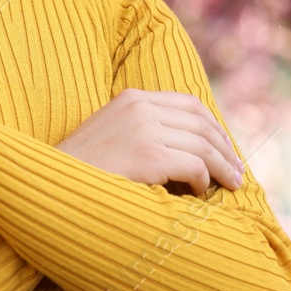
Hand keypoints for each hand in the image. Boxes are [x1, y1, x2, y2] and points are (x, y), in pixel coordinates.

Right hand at [56, 88, 245, 192]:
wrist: (53, 182)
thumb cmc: (82, 166)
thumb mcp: (111, 133)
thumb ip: (143, 129)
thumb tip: (186, 145)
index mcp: (132, 97)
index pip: (189, 104)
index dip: (214, 126)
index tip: (226, 147)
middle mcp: (140, 107)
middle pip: (201, 124)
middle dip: (225, 149)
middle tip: (237, 171)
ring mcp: (144, 130)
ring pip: (203, 146)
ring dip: (223, 168)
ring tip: (232, 185)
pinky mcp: (148, 156)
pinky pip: (194, 166)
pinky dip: (205, 181)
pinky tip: (201, 192)